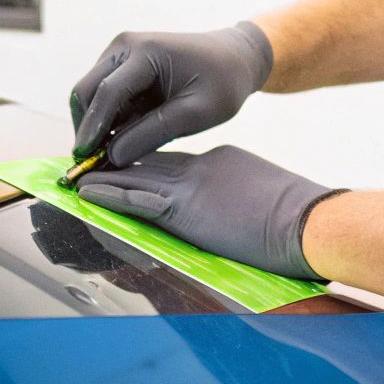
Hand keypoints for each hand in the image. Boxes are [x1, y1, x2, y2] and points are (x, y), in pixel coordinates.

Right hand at [70, 22, 272, 165]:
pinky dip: (106, 119)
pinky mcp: (121, 65)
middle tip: (92, 162)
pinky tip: (122, 139)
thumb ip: (155, 133)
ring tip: (112, 154)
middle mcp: (124, 47)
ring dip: (95, 124)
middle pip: (86, 90)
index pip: (107, 93)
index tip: (85, 158)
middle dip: (86, 127)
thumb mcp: (197, 113)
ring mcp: (120, 53)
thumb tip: (112, 156)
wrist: (234, 58)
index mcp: (146, 52)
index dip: (93, 128)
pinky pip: (103, 95)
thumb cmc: (223, 83)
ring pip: (90, 94)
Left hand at [76, 146, 345, 280]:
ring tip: (76, 178)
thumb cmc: (301, 218)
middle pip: (151, 166)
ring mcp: (192, 187)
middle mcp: (201, 168)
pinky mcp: (185, 209)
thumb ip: (242, 198)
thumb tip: (238, 216)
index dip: (149, 166)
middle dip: (119, 167)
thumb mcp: (265, 196)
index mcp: (222, 163)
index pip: (176, 164)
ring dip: (104, 179)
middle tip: (90, 165)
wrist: (307, 221)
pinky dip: (108, 195)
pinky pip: (136, 200)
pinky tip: (88, 193)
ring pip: (136, 178)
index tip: (128, 166)